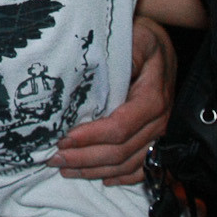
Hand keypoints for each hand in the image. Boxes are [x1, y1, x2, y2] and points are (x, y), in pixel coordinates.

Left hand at [47, 15, 175, 184]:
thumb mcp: (133, 39)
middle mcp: (159, 121)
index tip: (63, 139)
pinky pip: (143, 167)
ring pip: (129, 164)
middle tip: (54, 159)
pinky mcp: (159, 140)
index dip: (90, 137)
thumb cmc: (142, 40)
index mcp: (152, 98)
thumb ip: (120, 57)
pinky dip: (121, 176)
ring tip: (67, 169)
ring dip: (96, 170)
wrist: (162, 46)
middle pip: (121, 151)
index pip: (118, 127)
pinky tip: (102, 178)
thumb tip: (94, 73)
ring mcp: (161, 134)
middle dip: (84, 158)